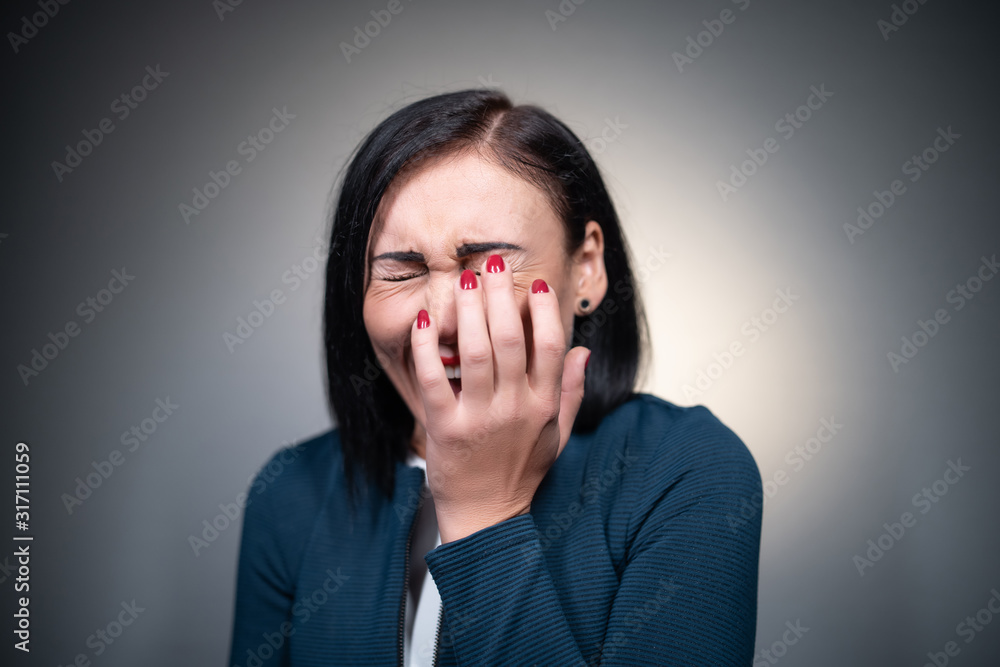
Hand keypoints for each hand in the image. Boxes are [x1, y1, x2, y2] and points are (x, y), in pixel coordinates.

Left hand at [410, 253, 589, 542]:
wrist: (486, 517)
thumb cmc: (521, 472)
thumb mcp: (556, 433)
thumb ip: (569, 390)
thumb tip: (583, 350)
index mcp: (542, 405)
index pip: (549, 346)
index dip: (544, 311)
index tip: (536, 283)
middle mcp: (514, 408)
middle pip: (511, 339)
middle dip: (501, 295)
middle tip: (492, 263)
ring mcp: (480, 417)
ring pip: (475, 351)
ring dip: (469, 310)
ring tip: (464, 279)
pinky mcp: (445, 428)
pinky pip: (434, 379)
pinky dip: (428, 347)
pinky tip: (425, 320)